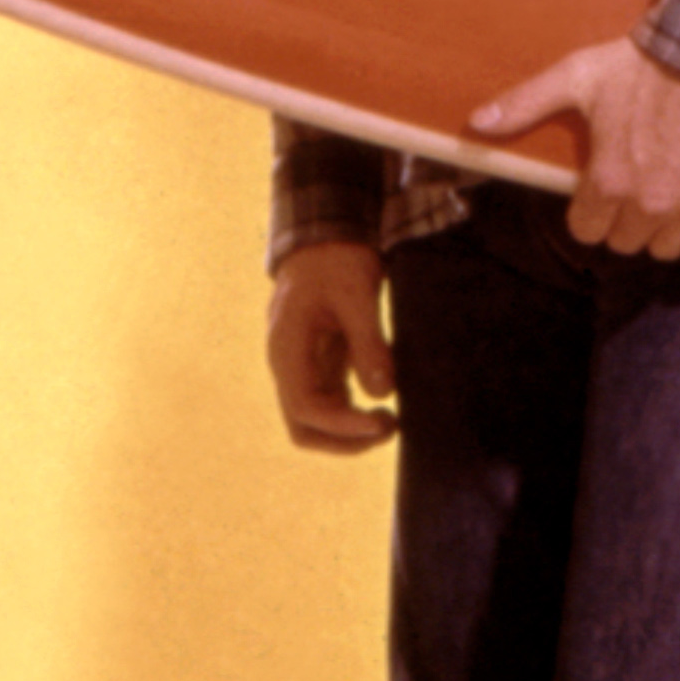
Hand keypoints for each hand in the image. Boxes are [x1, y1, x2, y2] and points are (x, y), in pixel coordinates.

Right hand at [266, 240, 397, 452]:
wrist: (324, 240)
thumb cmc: (336, 262)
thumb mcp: (357, 295)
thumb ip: (369, 342)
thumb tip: (383, 392)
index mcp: (287, 349)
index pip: (306, 407)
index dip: (342, 425)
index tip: (381, 422)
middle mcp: (288, 366)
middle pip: (303, 426)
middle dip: (343, 440)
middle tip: (390, 428)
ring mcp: (302, 368)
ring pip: (315, 420)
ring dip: (349, 431)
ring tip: (392, 422)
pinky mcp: (319, 364)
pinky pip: (330, 402)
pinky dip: (353, 413)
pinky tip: (383, 407)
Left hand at [471, 37, 679, 259]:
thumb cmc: (646, 65)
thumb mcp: (579, 76)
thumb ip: (526, 103)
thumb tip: (477, 122)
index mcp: (608, 181)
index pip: (587, 231)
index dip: (591, 210)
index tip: (604, 188)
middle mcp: (648, 204)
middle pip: (626, 242)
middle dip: (626, 219)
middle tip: (638, 187)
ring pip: (666, 248)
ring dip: (664, 228)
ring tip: (670, 195)